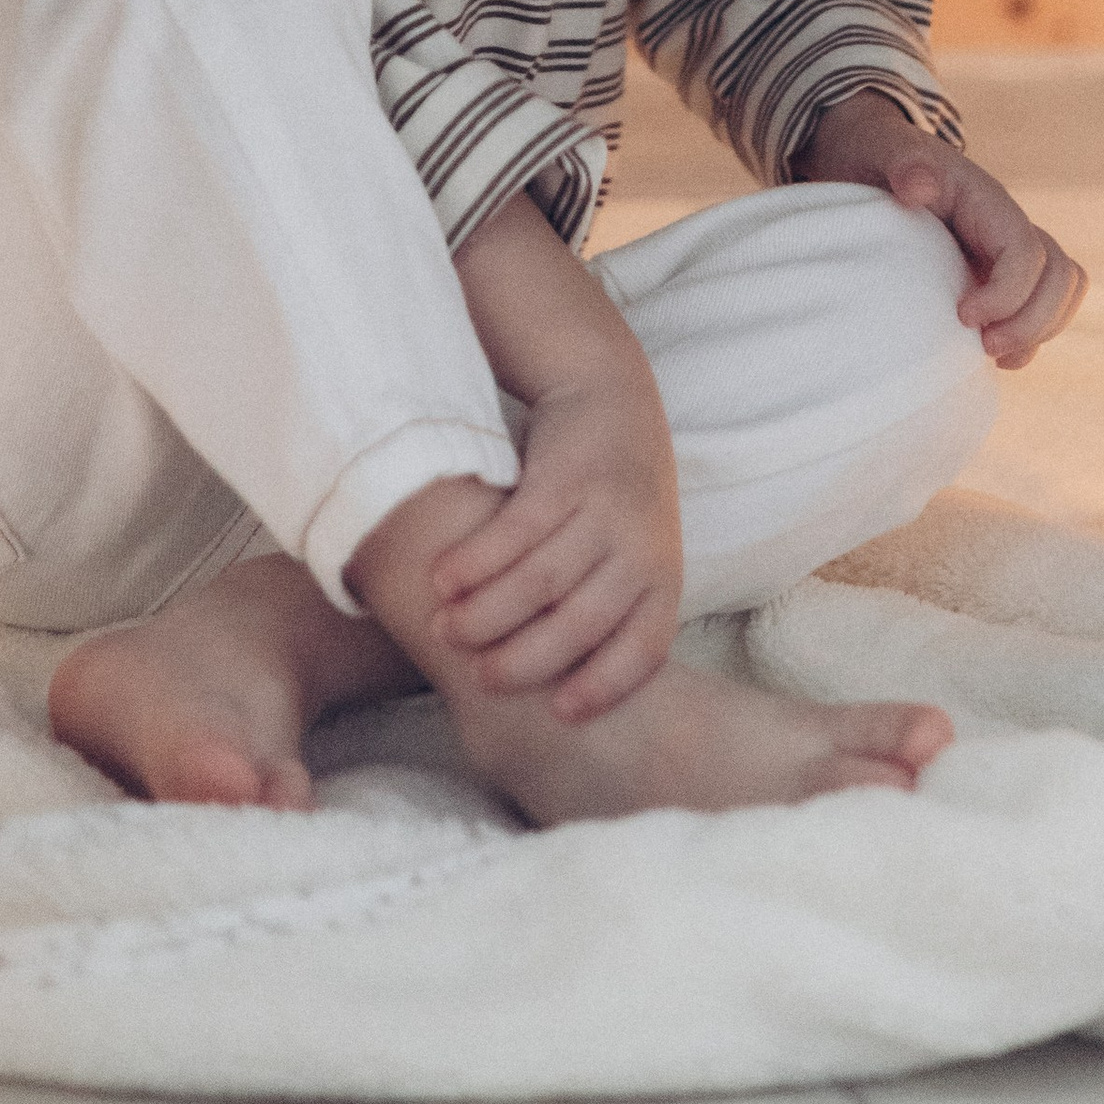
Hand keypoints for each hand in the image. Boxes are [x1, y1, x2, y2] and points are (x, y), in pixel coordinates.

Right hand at [425, 353, 683, 721]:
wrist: (609, 391)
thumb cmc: (611, 498)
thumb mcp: (632, 552)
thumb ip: (604, 609)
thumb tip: (547, 696)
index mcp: (662, 577)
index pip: (642, 649)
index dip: (603, 685)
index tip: (558, 713)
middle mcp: (639, 546)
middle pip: (581, 623)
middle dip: (524, 660)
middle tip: (478, 677)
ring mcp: (603, 508)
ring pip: (540, 580)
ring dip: (486, 612)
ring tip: (446, 630)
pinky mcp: (564, 474)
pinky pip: (515, 530)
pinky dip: (474, 560)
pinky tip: (441, 577)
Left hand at [800, 90, 1088, 368]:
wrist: (873, 158)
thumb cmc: (880, 157)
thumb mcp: (886, 154)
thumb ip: (905, 166)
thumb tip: (918, 188)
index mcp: (988, 203)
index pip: (1027, 252)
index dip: (1008, 294)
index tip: (962, 315)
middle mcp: (1007, 228)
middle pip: (1059, 276)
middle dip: (1032, 321)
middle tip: (985, 345)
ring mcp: (1005, 254)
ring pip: (1058, 294)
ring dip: (1037, 332)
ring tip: (992, 354)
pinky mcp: (995, 276)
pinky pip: (1038, 309)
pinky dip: (1028, 337)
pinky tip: (992, 356)